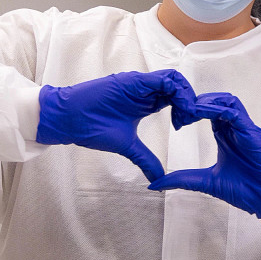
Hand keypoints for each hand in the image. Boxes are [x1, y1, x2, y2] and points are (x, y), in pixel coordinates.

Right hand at [35, 69, 193, 182]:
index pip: (176, 98)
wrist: (68, 120)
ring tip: (187, 114)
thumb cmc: (92, 128)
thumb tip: (159, 180)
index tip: (185, 126)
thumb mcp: (127, 146)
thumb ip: (145, 159)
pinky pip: (160, 79)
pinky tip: (178, 107)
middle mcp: (145, 90)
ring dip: (186, 94)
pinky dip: (175, 90)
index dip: (187, 109)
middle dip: (191, 100)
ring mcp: (139, 83)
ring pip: (173, 79)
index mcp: (147, 102)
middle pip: (179, 86)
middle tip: (192, 119)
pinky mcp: (131, 81)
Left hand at [150, 91, 260, 232]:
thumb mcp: (206, 182)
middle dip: (195, 102)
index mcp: (225, 136)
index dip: (189, 111)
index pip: (206, 111)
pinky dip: (218, 109)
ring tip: (189, 110)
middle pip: (216, 100)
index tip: (175, 122)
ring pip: (227, 100)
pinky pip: (235, 112)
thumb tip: (155, 183)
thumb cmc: (245, 192)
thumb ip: (182, 179)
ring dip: (207, 101)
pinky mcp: (253, 133)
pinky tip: (202, 114)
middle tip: (178, 113)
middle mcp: (236, 129)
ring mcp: (246, 129)